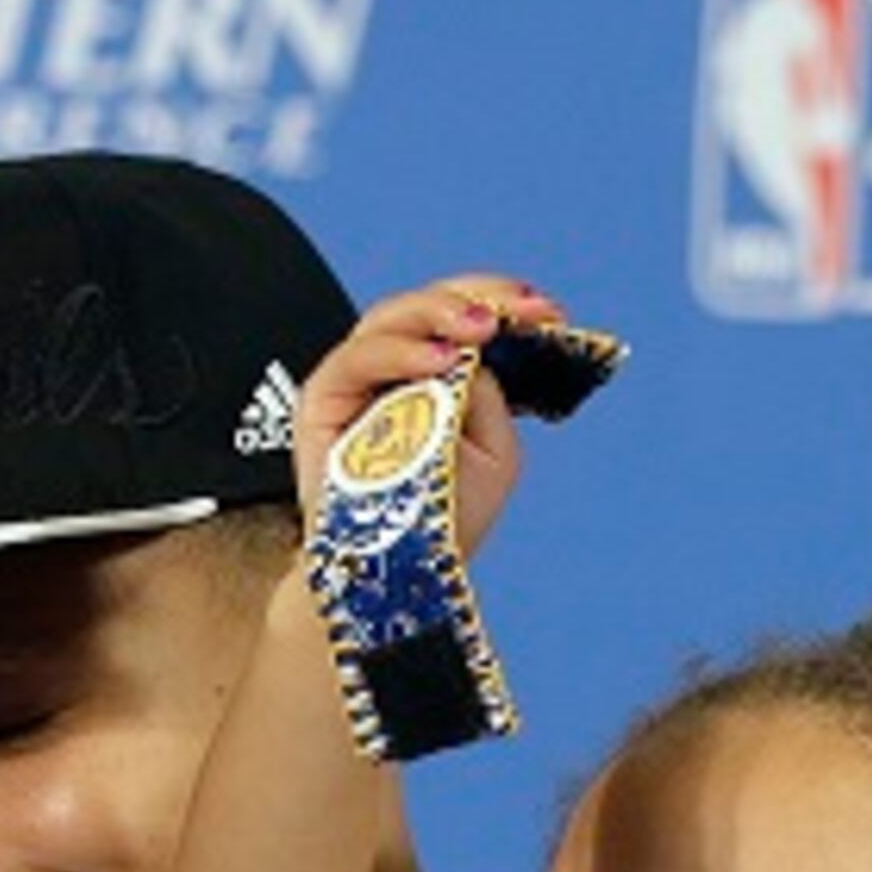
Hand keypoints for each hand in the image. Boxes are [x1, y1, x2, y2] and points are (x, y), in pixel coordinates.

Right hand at [292, 274, 563, 558]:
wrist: (397, 573)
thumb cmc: (444, 519)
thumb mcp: (495, 452)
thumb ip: (488, 395)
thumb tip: (473, 348)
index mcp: (440, 375)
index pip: (464, 316)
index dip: (502, 300)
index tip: (547, 311)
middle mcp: (397, 368)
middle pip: (428, 305)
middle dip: (477, 298)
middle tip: (517, 311)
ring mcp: (359, 380)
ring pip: (390, 318)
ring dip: (437, 313)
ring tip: (479, 329)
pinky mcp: (324, 399)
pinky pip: (356, 358)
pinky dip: (398, 351)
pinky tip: (437, 360)